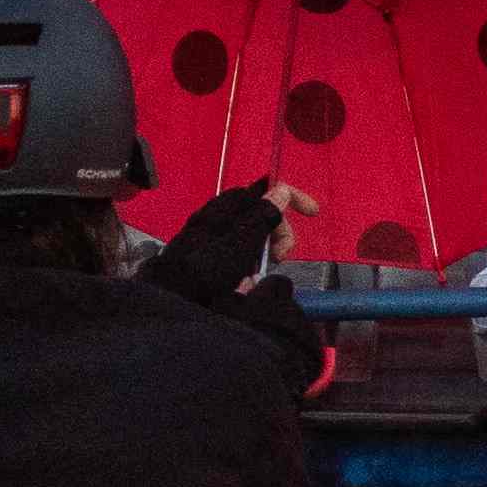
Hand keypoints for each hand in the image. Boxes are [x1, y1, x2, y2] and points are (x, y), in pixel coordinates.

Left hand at [154, 181, 314, 302]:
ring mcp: (213, 237)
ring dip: (263, 253)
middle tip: (280, 257)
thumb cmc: (205, 268)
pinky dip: (248, 266)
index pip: (265, 189)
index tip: (313, 213)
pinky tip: (244, 284)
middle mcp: (219, 217)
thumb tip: (281, 190)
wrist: (173, 297)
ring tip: (256, 276)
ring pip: (253, 238)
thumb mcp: (240, 241)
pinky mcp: (209, 257)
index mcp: (227, 207)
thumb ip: (262, 216)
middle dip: (278, 232)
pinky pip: (239, 256)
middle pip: (262, 214)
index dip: (290, 196)